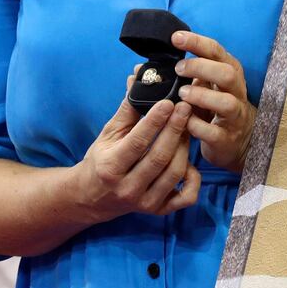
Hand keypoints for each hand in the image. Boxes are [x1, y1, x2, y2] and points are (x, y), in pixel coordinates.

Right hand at [74, 72, 199, 222]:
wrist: (92, 197)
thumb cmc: (101, 160)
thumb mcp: (108, 133)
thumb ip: (127, 108)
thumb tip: (139, 77)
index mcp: (111, 167)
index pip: (137, 142)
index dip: (154, 121)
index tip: (169, 101)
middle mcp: (128, 188)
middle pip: (159, 157)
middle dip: (175, 129)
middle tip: (185, 106)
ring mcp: (145, 202)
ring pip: (174, 173)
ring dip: (185, 147)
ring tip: (189, 125)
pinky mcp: (158, 210)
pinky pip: (184, 198)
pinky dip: (194, 180)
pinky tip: (193, 162)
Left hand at [172, 31, 255, 172]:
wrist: (236, 140)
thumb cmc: (213, 107)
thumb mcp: (203, 86)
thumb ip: (182, 74)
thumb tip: (141, 68)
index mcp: (229, 72)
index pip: (216, 51)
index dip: (196, 43)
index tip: (175, 38)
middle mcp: (236, 91)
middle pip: (227, 73)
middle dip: (201, 68)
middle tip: (179, 69)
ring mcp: (234, 115)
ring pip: (226, 102)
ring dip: (202, 96)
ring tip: (182, 94)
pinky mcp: (227, 138)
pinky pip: (214, 132)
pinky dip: (197, 126)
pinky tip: (184, 122)